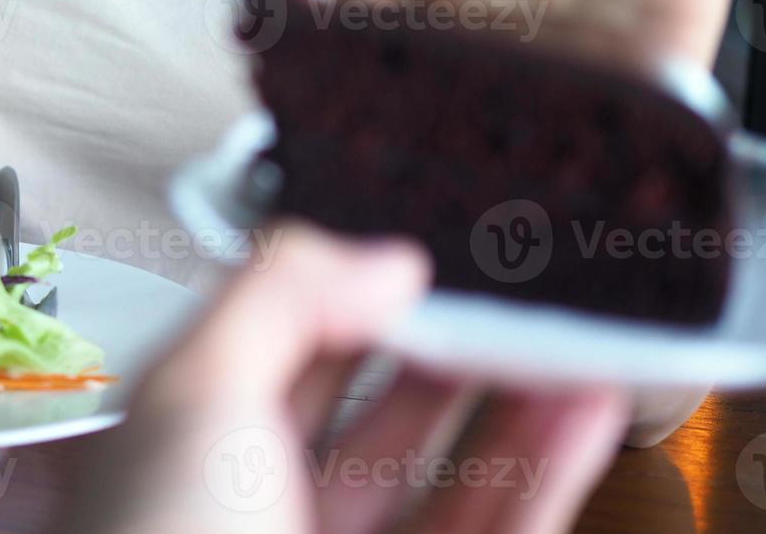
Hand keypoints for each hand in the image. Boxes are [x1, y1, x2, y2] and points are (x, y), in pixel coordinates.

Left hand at [63, 226, 627, 533]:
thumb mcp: (196, 398)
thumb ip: (277, 299)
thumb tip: (376, 261)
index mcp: (185, 451)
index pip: (269, 347)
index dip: (339, 297)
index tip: (412, 258)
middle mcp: (261, 509)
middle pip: (364, 408)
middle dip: (435, 348)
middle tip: (502, 293)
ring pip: (440, 472)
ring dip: (507, 402)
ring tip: (566, 337)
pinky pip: (492, 526)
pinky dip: (542, 467)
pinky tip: (581, 409)